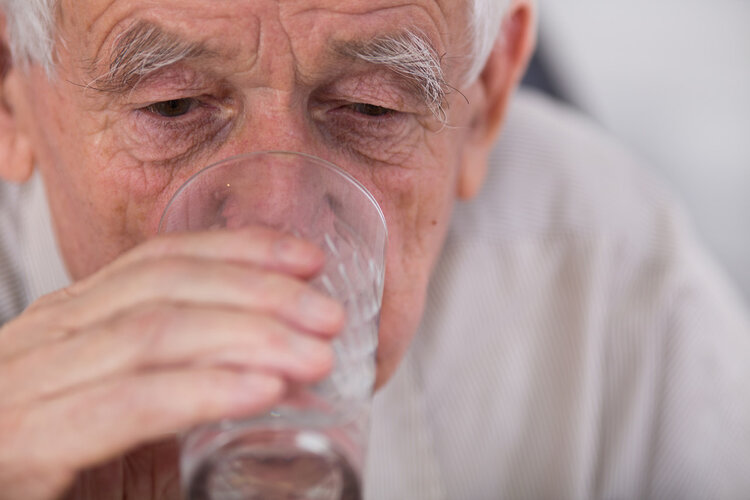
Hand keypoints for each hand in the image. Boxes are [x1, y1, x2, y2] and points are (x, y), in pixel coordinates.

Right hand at [0, 228, 343, 499]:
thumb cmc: (67, 480)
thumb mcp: (133, 425)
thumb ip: (190, 397)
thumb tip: (278, 380)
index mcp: (71, 324)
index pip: (160, 261)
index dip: (240, 251)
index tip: (308, 260)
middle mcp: (47, 340)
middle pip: (164, 286)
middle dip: (258, 291)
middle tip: (327, 315)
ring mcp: (27, 386)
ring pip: (153, 330)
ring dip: (248, 336)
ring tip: (313, 353)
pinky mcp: (24, 443)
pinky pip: (129, 402)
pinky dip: (205, 390)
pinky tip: (261, 390)